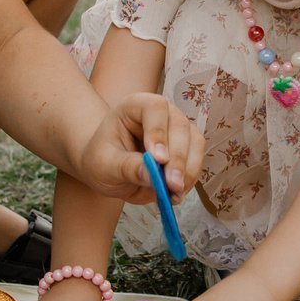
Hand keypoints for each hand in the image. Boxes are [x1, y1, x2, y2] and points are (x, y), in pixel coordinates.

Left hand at [78, 92, 200, 203]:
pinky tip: (176, 194)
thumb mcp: (104, 165)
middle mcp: (161, 112)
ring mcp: (176, 128)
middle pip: (179, 125)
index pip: (154, 108)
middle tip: (171, 184)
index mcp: (135, 106)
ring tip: (174, 192)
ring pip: (194, 142)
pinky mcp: (186, 146)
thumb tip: (152, 175)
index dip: (159, 131)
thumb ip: (126, 167)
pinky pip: (196, 159)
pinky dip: (190, 178)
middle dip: (177, 158)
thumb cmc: (102, 160)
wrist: (108, 169)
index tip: (157, 158)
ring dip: (188, 170)